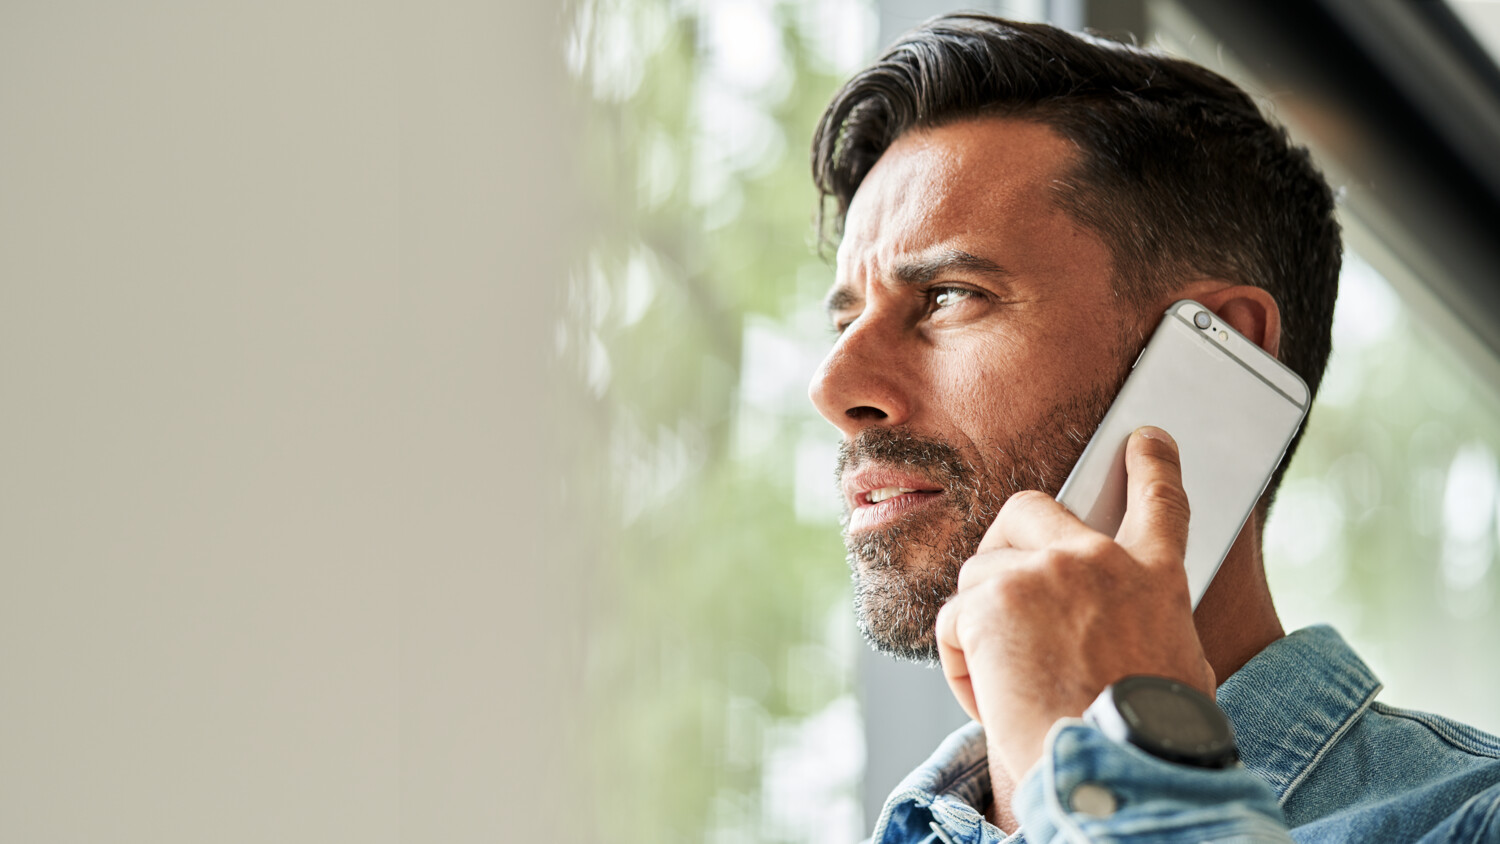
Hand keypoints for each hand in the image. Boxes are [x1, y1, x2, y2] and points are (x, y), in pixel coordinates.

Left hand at [934, 427, 1214, 779]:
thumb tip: (1114, 637)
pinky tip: (991, 695)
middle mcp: (1100, 561)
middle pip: (1031, 508)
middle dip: (1006, 539)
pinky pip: (953, 619)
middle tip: (1002, 590)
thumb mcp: (1173, 667)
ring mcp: (1043, 572)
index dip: (1150, 464)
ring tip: (1009, 681)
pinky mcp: (992, 597)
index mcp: (1156, 578)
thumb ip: (1141, 625)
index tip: (1144, 439)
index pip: (1160, 500)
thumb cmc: (1143, 738)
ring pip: (981, 573)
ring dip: (981, 624)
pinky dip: (960, 661)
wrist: (1117, 767)